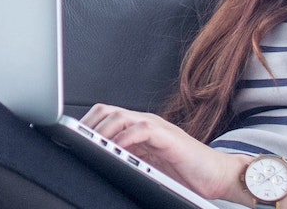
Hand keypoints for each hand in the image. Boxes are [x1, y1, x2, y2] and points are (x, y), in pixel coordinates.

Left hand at [80, 103, 245, 202]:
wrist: (218, 175)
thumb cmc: (185, 173)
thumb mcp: (148, 165)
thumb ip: (128, 158)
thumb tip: (100, 163)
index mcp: (137, 128)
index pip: (105, 116)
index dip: (86, 124)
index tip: (68, 137)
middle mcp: (145, 123)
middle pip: (107, 111)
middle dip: (89, 124)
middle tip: (76, 140)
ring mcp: (157, 127)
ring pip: (121, 116)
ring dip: (103, 130)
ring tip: (91, 143)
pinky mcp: (168, 136)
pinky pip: (141, 129)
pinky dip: (125, 137)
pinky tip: (116, 148)